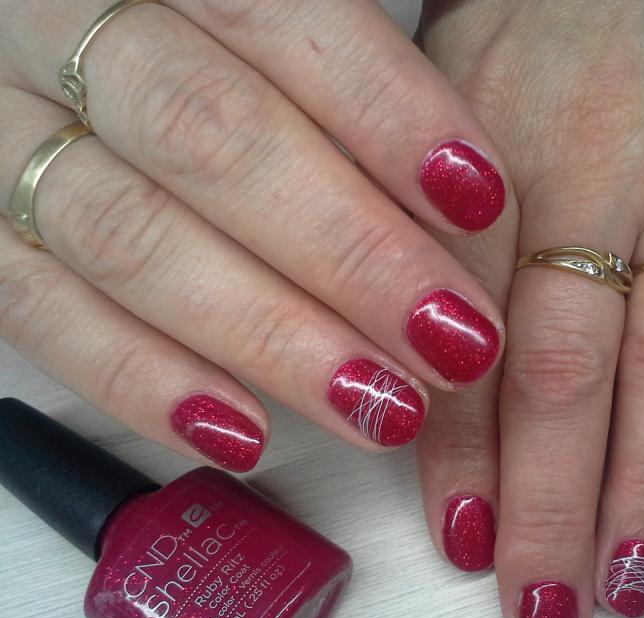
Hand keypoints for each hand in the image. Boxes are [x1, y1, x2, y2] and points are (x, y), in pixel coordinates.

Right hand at [0, 0, 508, 470]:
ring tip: (378, 404)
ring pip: (129, 237)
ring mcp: (4, 134)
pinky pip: (38, 313)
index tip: (478, 200)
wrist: (61, 56)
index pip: (280, 18)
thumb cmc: (210, 56)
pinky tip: (243, 432)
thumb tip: (470, 198)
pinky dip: (142, 381)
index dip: (386, 114)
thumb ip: (348, 87)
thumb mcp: (280, 32)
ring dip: (269, 337)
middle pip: (211, 138)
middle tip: (451, 338)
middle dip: (349, 252)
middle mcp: (60, 29)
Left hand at [415, 0, 643, 617]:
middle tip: (544, 611)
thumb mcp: (456, 51)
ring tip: (630, 586)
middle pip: (570, 375)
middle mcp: (596, 178)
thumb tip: (397, 319)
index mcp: (494, 148)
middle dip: (554, 508)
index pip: (467, 332)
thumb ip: (425, 192)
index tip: (463, 544)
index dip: (461, 452)